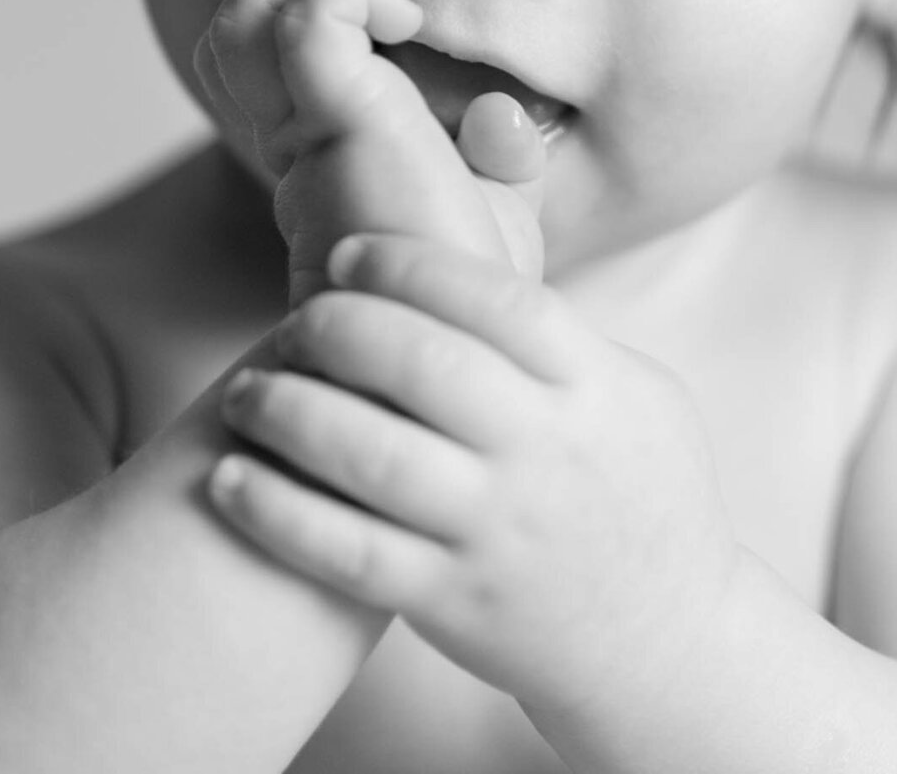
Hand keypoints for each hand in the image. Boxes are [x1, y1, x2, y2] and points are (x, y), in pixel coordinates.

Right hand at [192, 0, 545, 301]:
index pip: (257, 56)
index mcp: (315, 151)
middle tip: (379, 8)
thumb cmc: (464, 298)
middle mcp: (294, 137)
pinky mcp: (340, 120)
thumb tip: (502, 111)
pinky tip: (405, 19)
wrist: (437, 364)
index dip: (313, 12)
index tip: (405, 26)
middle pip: (233, 28)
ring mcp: (308, 128)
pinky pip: (310, 18)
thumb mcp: (493, 219)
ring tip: (385, 8)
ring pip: (244, 15)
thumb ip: (499, 161)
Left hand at [210, 233, 742, 727]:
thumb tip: (451, 268)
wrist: (666, 644)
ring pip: (375, 458)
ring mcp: (497, 533)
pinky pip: (350, 554)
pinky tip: (229, 479)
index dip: (412, 263)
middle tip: (297, 320)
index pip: (498, 301)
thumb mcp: (635, 392)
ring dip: (292, 412)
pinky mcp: (452, 604)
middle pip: (425, 365)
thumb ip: (559, 335)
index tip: (351, 253)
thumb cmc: (641, 496)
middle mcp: (545, 454)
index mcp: (594, 386)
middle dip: (339, 328)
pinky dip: (280, 514)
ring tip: (247, 392)